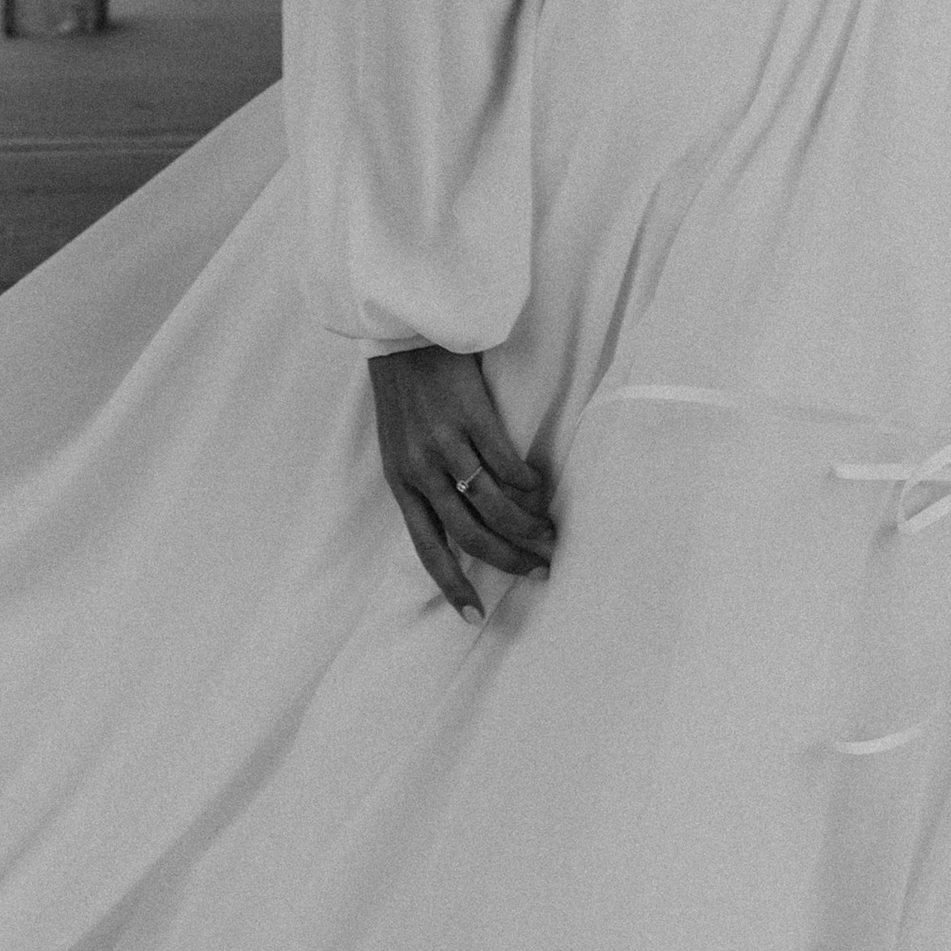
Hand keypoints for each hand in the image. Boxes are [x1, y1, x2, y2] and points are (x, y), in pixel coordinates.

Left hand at [368, 347, 554, 617]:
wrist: (405, 334)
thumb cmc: (405, 395)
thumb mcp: (400, 449)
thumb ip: (424, 486)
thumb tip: (459, 527)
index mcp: (400, 483)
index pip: (428, 548)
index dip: (452, 586)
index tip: (474, 616)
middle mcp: (421, 470)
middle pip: (470, 534)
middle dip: (509, 559)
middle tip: (541, 570)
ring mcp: (446, 444)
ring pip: (494, 504)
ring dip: (528, 526)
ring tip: (551, 536)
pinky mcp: (472, 417)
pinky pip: (507, 465)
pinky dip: (527, 484)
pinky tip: (540, 490)